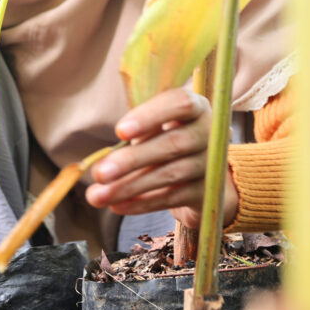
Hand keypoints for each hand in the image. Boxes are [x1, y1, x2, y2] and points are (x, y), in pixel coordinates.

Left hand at [86, 88, 236, 229]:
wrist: (200, 174)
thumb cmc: (166, 138)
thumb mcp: (154, 127)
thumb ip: (133, 134)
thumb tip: (100, 164)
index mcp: (196, 106)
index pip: (180, 103)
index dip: (150, 115)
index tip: (119, 131)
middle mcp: (209, 133)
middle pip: (173, 144)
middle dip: (132, 160)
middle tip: (99, 174)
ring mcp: (211, 164)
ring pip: (169, 174)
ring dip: (130, 186)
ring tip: (98, 196)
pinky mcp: (207, 191)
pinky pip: (171, 198)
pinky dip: (142, 203)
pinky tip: (118, 206)